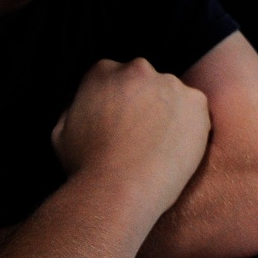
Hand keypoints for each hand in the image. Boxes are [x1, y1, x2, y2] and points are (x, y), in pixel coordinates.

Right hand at [52, 59, 211, 216]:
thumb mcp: (61, 132)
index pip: (114, 76)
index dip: (118, 100)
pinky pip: (195, 110)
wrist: (121, 188)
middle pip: (145, 80)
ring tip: (159, 146)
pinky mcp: (196, 101)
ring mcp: (170, 84)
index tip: (121, 121)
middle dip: (145, 101)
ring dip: (168, 112)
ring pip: (172, 94)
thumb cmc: (87, 166)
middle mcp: (138, 70)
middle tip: (142, 134)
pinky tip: (176, 148)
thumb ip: (75, 109)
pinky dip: (190, 126)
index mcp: (103, 71)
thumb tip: (84, 104)